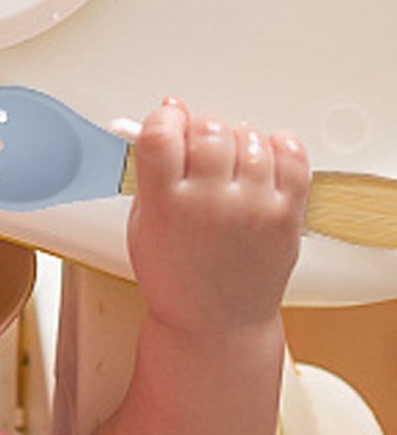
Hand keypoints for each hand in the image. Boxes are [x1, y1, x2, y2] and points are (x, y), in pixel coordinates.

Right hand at [127, 98, 309, 337]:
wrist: (216, 321)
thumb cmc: (176, 276)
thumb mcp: (142, 221)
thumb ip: (153, 167)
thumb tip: (171, 113)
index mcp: (165, 206)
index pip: (160, 134)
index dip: (164, 118)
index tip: (167, 121)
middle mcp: (210, 205)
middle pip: (209, 130)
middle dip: (200, 130)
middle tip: (198, 148)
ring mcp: (253, 209)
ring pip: (250, 137)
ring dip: (237, 141)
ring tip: (230, 165)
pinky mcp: (287, 215)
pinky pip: (292, 157)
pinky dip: (278, 147)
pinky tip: (261, 160)